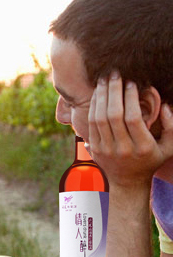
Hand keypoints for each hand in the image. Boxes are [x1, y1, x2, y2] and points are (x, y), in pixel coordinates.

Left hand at [88, 71, 172, 186]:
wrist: (128, 183)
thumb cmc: (151, 160)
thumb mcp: (169, 147)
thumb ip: (172, 126)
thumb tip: (165, 105)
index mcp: (142, 147)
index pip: (133, 118)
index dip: (131, 98)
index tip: (132, 82)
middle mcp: (122, 149)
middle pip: (113, 116)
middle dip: (113, 92)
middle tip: (115, 74)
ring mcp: (105, 150)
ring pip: (99, 119)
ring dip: (101, 96)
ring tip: (104, 80)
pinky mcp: (94, 149)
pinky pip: (91, 125)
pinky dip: (93, 107)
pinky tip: (97, 94)